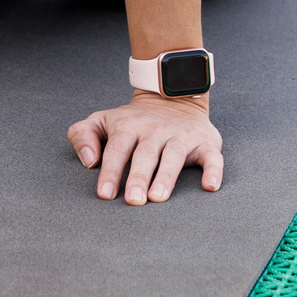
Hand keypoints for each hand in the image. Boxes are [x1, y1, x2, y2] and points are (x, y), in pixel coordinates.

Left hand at [66, 91, 221, 204]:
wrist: (172, 96)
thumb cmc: (132, 120)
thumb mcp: (101, 120)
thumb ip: (83, 135)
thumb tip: (89, 160)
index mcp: (128, 126)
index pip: (118, 150)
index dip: (110, 172)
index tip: (105, 194)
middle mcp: (155, 130)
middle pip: (146, 154)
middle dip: (139, 177)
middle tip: (133, 200)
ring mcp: (181, 136)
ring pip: (174, 155)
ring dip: (167, 176)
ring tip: (158, 196)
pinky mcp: (205, 142)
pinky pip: (212, 156)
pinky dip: (213, 170)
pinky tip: (209, 186)